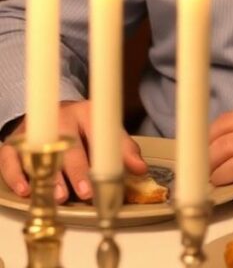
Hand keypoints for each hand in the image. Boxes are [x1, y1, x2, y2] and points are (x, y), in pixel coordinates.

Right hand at [0, 100, 147, 202]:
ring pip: (39, 154)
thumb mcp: (105, 132)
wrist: (47, 113)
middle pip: (67, 145)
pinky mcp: (13, 143)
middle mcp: (61, 119)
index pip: (98, 132)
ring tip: (59, 197)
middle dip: (77, 171)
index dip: (103, 156)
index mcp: (87, 113)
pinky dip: (17, 176)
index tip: (106, 180)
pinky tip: (26, 191)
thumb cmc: (81, 129)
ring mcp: (36, 130)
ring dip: (49, 177)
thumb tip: (141, 169)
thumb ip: (123, 150)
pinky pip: (11, 159)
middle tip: (84, 192)